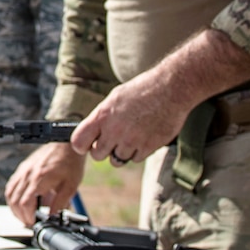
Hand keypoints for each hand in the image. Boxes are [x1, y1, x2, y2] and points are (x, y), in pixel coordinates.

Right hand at [4, 142, 84, 224]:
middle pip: (14, 201)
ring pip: (10, 193)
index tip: (34, 223)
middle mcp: (28, 174)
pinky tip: (20, 202)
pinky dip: (13, 196)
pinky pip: (11, 185)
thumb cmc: (70, 162)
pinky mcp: (23, 168)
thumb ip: (60, 203)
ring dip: (14, 207)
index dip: (27, 216)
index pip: (25, 203)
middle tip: (30, 222)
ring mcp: (23, 170)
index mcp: (39, 179)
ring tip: (24, 215)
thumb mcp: (71, 186)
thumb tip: (52, 217)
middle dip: (20, 215)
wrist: (66, 143)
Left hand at [71, 76, 196, 164]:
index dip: (81, 145)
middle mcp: (114, 131)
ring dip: (121, 152)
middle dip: (102, 149)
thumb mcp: (115, 98)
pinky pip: (135, 159)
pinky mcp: (148, 147)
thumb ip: (102, 117)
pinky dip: (138, 152)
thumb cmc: (142, 90)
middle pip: (97, 155)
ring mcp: (131, 141)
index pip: (78, 141)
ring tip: (130, 136)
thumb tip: (93, 133)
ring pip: (117, 160)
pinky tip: (143, 136)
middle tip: (111, 140)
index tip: (87, 144)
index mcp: (102, 116)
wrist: (171, 89)